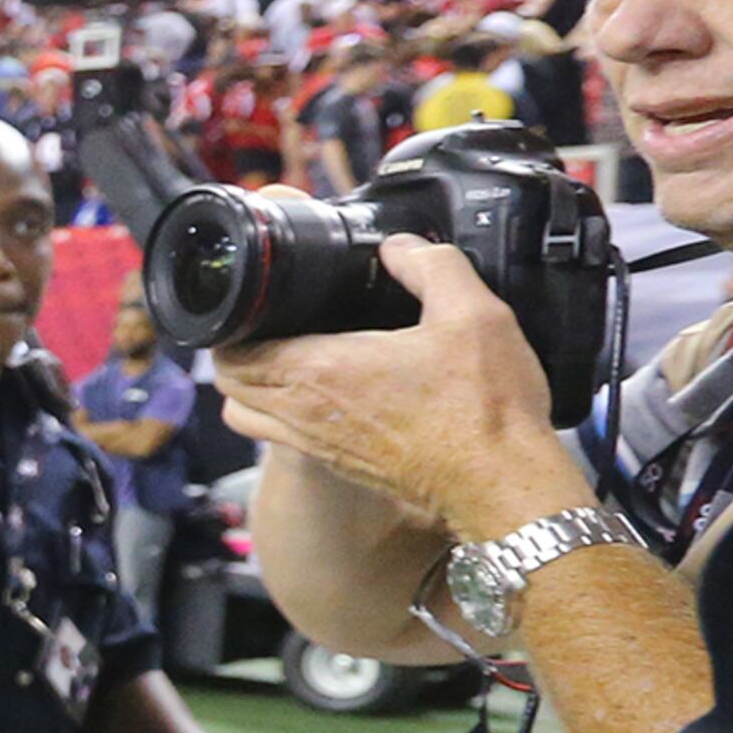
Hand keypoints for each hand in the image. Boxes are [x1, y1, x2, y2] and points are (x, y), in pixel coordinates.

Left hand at [212, 234, 590, 540]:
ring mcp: (318, 446)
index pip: (232, 352)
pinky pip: (282, 437)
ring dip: (252, 386)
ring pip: (247, 417)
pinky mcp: (338, 466)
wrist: (502, 485)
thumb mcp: (472, 314)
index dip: (230, 324)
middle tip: (263, 322)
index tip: (250, 301)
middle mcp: (304, 414)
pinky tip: (324, 390)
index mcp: (320, 372)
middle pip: (231, 385)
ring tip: (284, 355)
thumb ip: (431, 266)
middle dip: (235, 351)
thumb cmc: (484, 408)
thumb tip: (399, 246)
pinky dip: (281, 414)